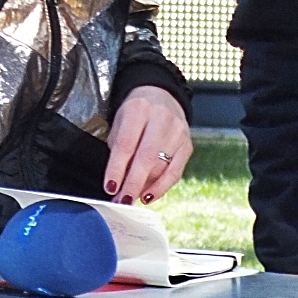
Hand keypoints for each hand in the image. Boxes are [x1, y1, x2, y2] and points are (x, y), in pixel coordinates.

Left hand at [103, 87, 190, 204]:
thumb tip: (117, 183)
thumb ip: (118, 150)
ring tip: (131, 199)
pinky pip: (175, 172)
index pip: (126, 143)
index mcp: (139, 109)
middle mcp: (161, 118)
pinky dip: (161, 187)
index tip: (110, 187)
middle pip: (147, 157)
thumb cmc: (136, 114)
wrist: (161, 97)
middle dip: (133, 183)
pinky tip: (149, 195)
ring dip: (144, 187)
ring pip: (161, 166)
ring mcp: (178, 131)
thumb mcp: (121, 122)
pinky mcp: (187, 144)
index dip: (116, 168)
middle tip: (122, 201)